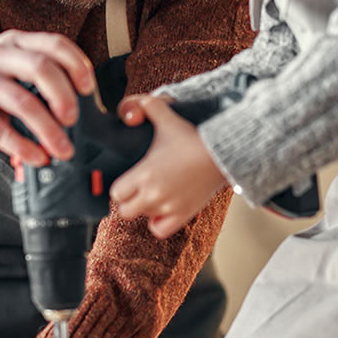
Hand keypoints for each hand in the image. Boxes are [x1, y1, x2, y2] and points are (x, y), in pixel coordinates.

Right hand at [0, 30, 94, 165]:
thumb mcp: (3, 71)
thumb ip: (34, 82)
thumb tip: (76, 112)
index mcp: (12, 44)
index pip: (53, 44)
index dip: (77, 65)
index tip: (89, 90)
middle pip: (41, 68)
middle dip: (64, 96)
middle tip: (75, 120)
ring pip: (23, 101)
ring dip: (48, 130)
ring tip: (62, 150)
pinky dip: (22, 146)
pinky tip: (35, 157)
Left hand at [111, 95, 226, 236]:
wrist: (221, 154)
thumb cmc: (193, 138)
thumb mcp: (167, 117)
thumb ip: (144, 106)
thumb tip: (130, 110)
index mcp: (145, 173)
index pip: (116, 192)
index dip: (120, 186)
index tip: (128, 178)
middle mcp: (154, 194)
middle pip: (125, 210)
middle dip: (129, 200)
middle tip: (138, 187)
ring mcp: (169, 207)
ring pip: (143, 218)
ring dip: (145, 208)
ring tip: (154, 193)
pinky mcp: (183, 214)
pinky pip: (160, 230)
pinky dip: (158, 223)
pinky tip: (163, 209)